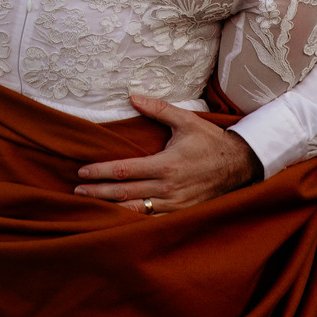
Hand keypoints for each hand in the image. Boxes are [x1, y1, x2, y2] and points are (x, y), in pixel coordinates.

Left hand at [74, 93, 261, 212]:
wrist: (239, 165)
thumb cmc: (210, 141)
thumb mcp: (186, 120)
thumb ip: (158, 109)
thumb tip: (132, 96)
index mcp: (165, 165)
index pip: (124, 171)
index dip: (100, 172)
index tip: (82, 173)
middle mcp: (168, 187)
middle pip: (124, 194)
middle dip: (98, 193)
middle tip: (77, 193)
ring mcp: (175, 204)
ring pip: (136, 211)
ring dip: (112, 210)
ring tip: (91, 208)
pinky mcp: (181, 213)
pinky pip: (152, 221)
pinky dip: (133, 221)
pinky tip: (118, 219)